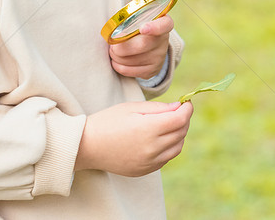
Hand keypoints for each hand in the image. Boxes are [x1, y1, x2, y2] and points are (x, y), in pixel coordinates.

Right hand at [74, 101, 192, 176]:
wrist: (87, 146)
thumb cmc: (108, 121)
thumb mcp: (132, 107)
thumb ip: (158, 108)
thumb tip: (179, 108)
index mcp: (149, 129)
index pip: (180, 119)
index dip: (187, 109)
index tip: (186, 102)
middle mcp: (152, 148)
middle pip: (181, 133)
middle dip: (183, 119)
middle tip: (178, 110)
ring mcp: (149, 162)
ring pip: (177, 147)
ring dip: (178, 134)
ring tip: (169, 124)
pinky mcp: (145, 170)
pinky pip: (166, 158)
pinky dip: (169, 147)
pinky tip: (159, 138)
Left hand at [109, 15, 172, 79]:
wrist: (149, 44)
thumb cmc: (138, 26)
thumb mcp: (138, 17)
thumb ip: (130, 20)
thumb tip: (115, 35)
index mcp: (162, 22)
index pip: (163, 25)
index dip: (154, 28)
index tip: (143, 29)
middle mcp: (163, 40)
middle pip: (142, 45)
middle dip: (120, 46)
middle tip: (112, 43)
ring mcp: (159, 57)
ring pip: (132, 59)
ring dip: (116, 55)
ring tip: (114, 50)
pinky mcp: (152, 70)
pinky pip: (129, 70)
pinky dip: (118, 65)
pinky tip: (116, 59)